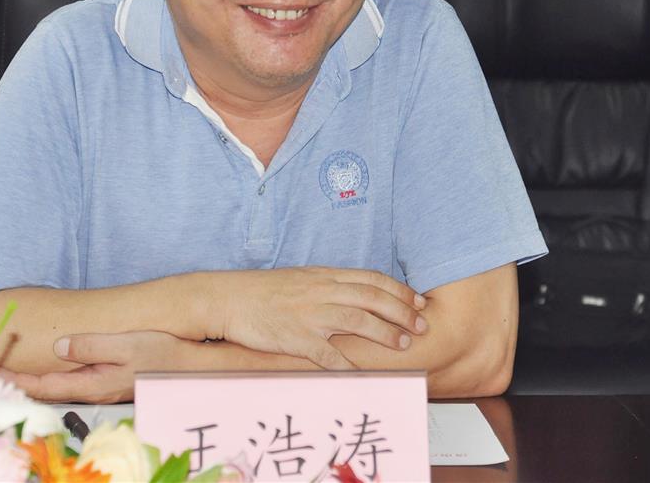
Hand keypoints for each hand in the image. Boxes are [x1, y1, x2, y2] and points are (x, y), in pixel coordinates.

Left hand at [0, 331, 186, 403]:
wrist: (191, 367)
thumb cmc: (161, 353)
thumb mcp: (126, 345)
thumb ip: (91, 346)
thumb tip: (58, 345)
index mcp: (93, 382)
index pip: (45, 385)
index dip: (16, 381)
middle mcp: (94, 389)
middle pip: (47, 390)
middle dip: (18, 383)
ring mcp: (103, 387)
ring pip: (58, 387)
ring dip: (33, 381)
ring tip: (12, 371)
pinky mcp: (110, 381)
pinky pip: (72, 381)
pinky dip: (52, 377)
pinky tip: (50, 367)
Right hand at [214, 266, 427, 369]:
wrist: (228, 298)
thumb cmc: (261, 290)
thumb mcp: (299, 278)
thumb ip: (327, 285)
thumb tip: (356, 294)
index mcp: (323, 275)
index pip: (372, 279)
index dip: (400, 291)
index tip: (419, 302)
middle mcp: (321, 291)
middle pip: (372, 298)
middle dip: (403, 312)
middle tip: (422, 326)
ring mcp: (309, 314)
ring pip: (359, 321)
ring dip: (386, 333)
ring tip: (404, 344)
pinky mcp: (296, 338)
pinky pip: (328, 354)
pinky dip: (348, 365)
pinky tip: (363, 373)